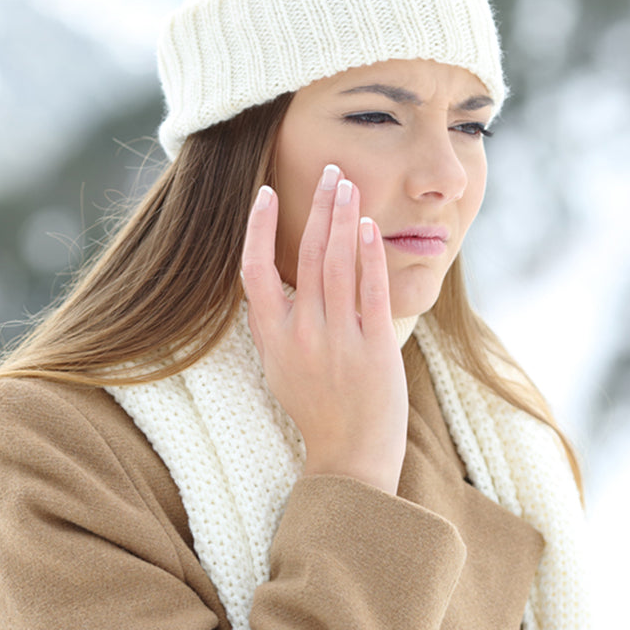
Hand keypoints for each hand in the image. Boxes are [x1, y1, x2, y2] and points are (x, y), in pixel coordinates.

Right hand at [240, 164, 408, 494]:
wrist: (350, 458)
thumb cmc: (317, 410)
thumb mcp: (280, 367)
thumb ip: (275, 324)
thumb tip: (270, 282)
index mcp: (273, 338)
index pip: (255, 271)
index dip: (258, 229)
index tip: (265, 193)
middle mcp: (302, 335)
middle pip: (306, 255)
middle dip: (319, 207)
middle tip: (330, 171)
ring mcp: (338, 341)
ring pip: (337, 264)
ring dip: (343, 218)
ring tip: (349, 184)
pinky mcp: (374, 348)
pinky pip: (370, 291)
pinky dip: (369, 255)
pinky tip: (369, 227)